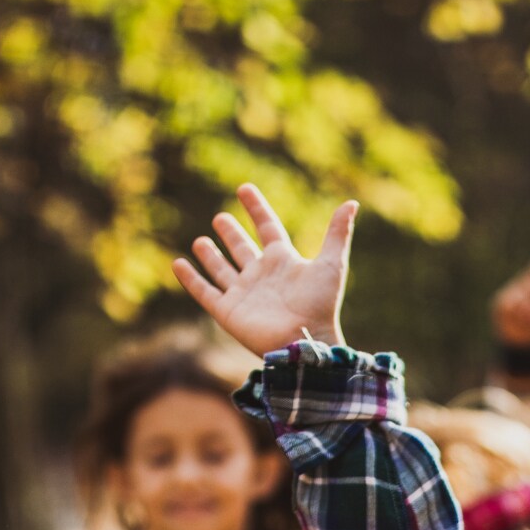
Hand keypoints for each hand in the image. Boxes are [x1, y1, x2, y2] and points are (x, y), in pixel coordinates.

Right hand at [172, 185, 355, 354]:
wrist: (304, 340)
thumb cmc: (319, 304)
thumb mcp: (330, 264)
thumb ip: (337, 233)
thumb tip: (352, 203)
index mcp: (283, 261)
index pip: (267, 227)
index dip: (256, 208)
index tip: (244, 189)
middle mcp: (261, 275)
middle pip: (242, 249)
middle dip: (231, 234)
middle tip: (220, 217)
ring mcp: (243, 293)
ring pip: (222, 269)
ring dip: (211, 255)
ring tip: (200, 240)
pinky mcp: (228, 311)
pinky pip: (204, 291)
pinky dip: (190, 278)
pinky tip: (177, 263)